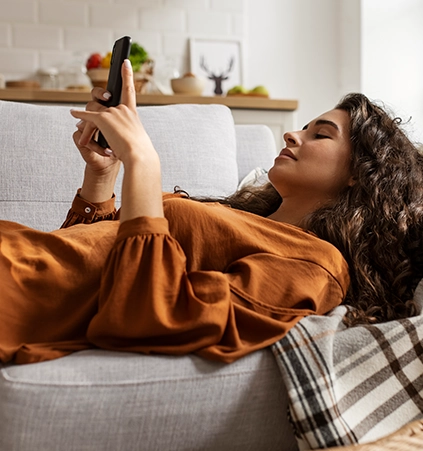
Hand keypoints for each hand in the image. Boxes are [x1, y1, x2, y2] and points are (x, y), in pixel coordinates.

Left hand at [71, 60, 163, 220]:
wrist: (140, 157)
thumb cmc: (141, 154)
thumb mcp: (137, 141)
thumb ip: (130, 135)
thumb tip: (130, 142)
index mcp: (133, 113)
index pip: (130, 90)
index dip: (127, 75)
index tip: (125, 62)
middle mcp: (123, 109)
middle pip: (105, 106)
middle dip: (99, 110)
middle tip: (97, 110)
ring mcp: (113, 112)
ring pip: (96, 114)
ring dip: (89, 125)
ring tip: (84, 133)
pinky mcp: (104, 119)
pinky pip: (88, 116)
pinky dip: (80, 114)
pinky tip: (73, 113)